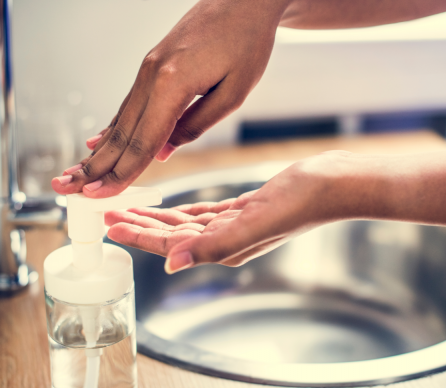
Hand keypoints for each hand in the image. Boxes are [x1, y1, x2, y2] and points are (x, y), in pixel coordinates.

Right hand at [52, 0, 296, 197]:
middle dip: (96, 167)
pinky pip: (128, 104)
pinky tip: (99, 140)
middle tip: (69, 190)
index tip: (99, 194)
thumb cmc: (246, 42)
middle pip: (121, 132)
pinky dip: (112, 126)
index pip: (144, 141)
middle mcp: (151, 75)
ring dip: (98, 150)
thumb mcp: (233, 92)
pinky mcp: (152, 65)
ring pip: (120, 119)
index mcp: (172, 83)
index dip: (122, 173)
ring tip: (77, 171)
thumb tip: (165, 151)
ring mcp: (148, 69)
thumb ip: (197, 123)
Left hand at [105, 151, 370, 272]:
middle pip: (173, 235)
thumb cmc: (301, 202)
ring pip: (185, 224)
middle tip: (111, 214)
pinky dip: (183, 210)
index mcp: (225, 247)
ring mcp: (235, 225)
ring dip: (157, 217)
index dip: (140, 236)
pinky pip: (204, 213)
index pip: (172, 244)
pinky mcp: (243, 210)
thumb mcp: (255, 223)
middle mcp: (227, 240)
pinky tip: (171, 207)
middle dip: (141, 226)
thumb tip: (172, 264)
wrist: (330, 184)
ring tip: (132, 208)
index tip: (112, 226)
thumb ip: (214, 246)